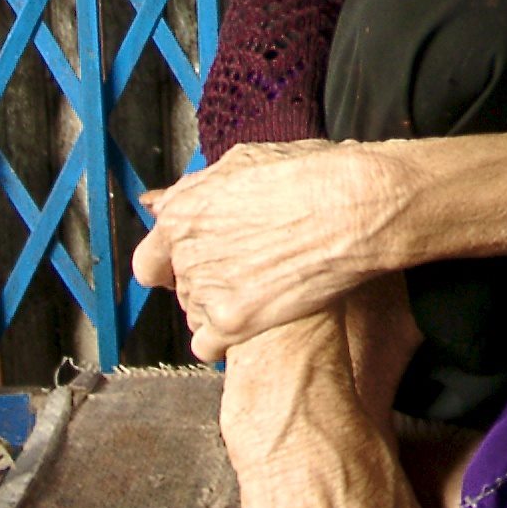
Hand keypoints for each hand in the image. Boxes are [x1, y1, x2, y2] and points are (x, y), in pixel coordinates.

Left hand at [133, 142, 401, 360]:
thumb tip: (163, 204)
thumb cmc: (314, 176)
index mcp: (184, 213)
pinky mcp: (232, 322)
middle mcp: (186, 251)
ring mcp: (206, 288)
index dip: (172, 262)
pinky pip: (207, 346)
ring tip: (263, 288)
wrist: (356, 207)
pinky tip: (256, 318)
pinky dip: (227, 339)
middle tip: (247, 269)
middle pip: (179, 287)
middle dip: (206, 281)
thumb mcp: (249, 161)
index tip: (196, 261)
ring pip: (194, 315)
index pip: (150, 258)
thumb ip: (198, 188)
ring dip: (220, 307)